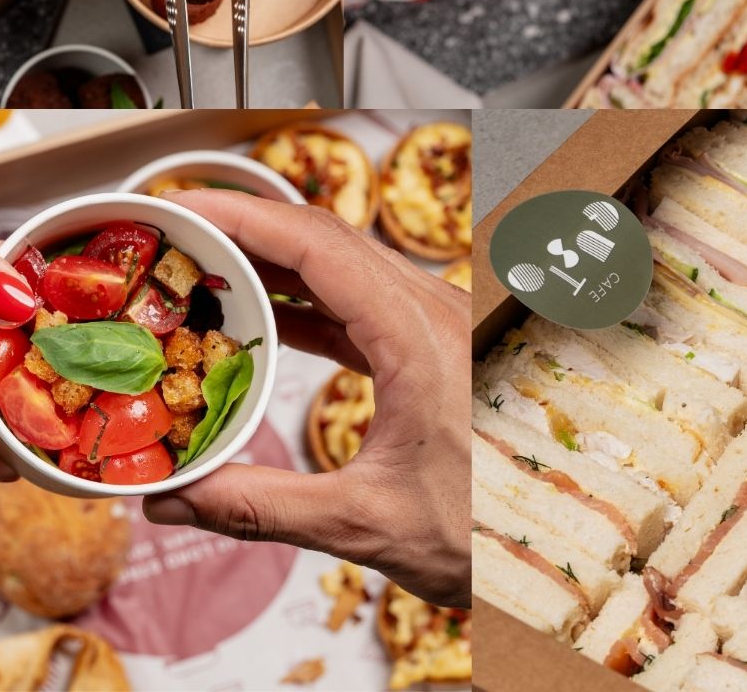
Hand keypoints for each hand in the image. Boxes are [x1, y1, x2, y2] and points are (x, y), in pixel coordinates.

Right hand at [143, 191, 469, 607]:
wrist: (573, 541)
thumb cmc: (493, 530)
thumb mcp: (368, 523)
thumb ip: (263, 506)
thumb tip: (173, 499)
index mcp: (418, 336)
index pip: (316, 245)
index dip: (244, 216)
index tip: (185, 206)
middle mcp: (431, 312)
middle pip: (324, 238)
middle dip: (246, 226)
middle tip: (179, 229)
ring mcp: (434, 324)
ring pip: (341, 264)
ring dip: (273, 259)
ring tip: (208, 265)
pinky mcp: (431, 345)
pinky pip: (356, 301)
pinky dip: (303, 300)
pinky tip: (267, 316)